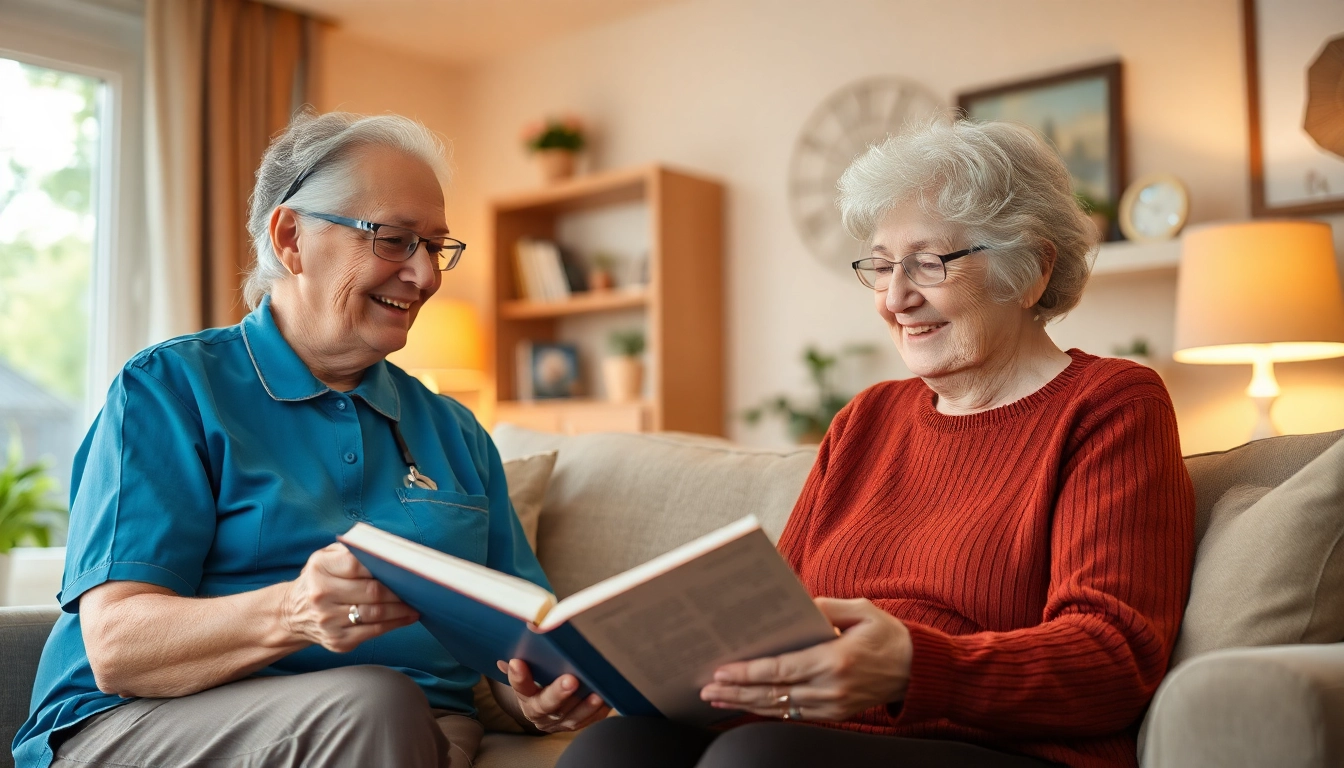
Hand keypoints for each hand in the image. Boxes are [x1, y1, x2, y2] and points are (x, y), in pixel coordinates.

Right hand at [281, 543, 418, 652]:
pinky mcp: (337, 641)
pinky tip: (408, 616)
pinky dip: (395, 623)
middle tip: (420, 586)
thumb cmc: (320, 579)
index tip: (405, 567)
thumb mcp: (326, 557)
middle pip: (372, 591)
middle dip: (400, 589)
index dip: (385, 566)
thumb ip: (352, 550)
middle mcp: (321, 595)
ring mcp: (328, 621)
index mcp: (320, 569)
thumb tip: (389, 550)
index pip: (358, 565)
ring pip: (376, 614)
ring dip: (402, 608)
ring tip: (418, 602)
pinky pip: (374, 631)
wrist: (293, 613)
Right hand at [498, 658, 610, 732]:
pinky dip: (598, 712)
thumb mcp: (528, 668)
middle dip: (559, 693)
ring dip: (585, 706)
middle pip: (547, 705)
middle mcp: (539, 712)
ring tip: (597, 694)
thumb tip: (526, 629)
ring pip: (571, 717)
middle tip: (571, 680)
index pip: (519, 687)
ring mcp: (558, 722)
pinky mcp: (576, 724)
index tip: (517, 662)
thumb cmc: (538, 679)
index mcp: (525, 696)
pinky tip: (607, 699)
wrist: (543, 707)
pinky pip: (588, 721)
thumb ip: (524, 655)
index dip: (519, 677)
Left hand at [699, 597, 911, 721]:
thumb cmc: (888, 634)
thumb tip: (796, 606)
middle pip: (774, 693)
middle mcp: (831, 687)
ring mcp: (833, 705)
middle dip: (737, 691)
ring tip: (719, 698)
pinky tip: (749, 704)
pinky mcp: (836, 714)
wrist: (918, 669)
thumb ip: (826, 607)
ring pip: (780, 708)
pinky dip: (769, 710)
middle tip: (708, 688)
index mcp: (835, 660)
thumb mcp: (861, 610)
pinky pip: (795, 715)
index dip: (748, 672)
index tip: (723, 670)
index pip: (781, 670)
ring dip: (747, 703)